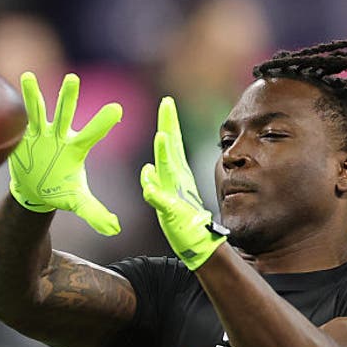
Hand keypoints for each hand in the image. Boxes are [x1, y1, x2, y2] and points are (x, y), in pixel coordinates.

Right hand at [8, 72, 122, 235]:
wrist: (35, 191)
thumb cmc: (61, 191)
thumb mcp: (78, 202)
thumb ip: (96, 213)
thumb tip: (115, 229)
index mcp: (76, 149)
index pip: (92, 133)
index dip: (103, 122)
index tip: (117, 108)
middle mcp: (60, 136)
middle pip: (65, 114)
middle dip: (67, 97)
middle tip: (72, 78)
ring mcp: (41, 135)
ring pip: (38, 111)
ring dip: (33, 95)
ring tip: (27, 76)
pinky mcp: (23, 138)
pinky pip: (19, 120)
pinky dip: (15, 107)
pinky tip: (9, 89)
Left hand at [140, 97, 227, 269]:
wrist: (199, 244)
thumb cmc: (183, 221)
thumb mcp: (166, 198)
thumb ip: (156, 182)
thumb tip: (147, 168)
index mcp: (176, 175)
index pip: (172, 144)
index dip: (169, 123)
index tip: (166, 102)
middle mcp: (177, 181)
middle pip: (172, 148)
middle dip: (168, 125)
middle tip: (166, 103)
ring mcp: (175, 195)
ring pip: (168, 171)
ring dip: (164, 155)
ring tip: (161, 136)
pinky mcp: (172, 213)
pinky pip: (163, 202)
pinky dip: (156, 193)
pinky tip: (149, 185)